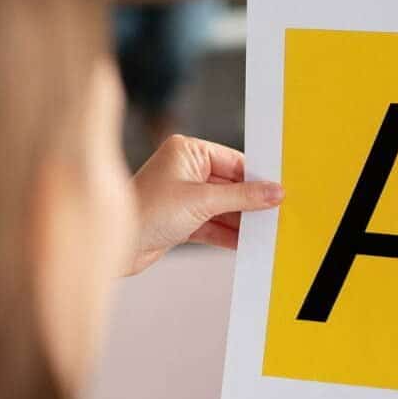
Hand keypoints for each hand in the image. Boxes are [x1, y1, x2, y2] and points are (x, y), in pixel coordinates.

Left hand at [129, 135, 283, 274]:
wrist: (117, 248)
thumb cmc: (147, 212)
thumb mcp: (202, 201)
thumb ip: (241, 197)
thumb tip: (274, 192)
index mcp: (187, 151)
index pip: (233, 161)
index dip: (257, 177)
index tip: (281, 190)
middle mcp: (185, 169)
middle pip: (230, 185)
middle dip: (251, 202)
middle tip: (278, 214)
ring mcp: (183, 195)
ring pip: (223, 207)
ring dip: (241, 221)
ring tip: (266, 233)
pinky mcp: (181, 220)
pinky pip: (213, 224)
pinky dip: (228, 234)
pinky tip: (246, 243)